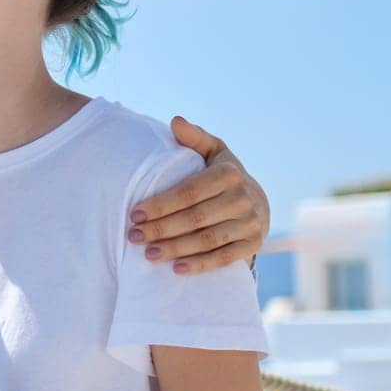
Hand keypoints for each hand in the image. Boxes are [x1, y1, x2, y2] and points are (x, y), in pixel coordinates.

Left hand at [129, 116, 269, 273]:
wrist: (257, 201)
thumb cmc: (222, 175)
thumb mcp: (213, 152)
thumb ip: (194, 138)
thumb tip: (175, 121)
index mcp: (229, 173)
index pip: (189, 192)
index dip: (160, 204)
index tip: (134, 214)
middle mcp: (243, 197)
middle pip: (195, 218)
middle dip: (161, 229)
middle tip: (133, 237)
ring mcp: (251, 222)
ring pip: (208, 240)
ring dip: (176, 249)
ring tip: (148, 254)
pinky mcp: (254, 243)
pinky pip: (225, 258)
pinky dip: (201, 265)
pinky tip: (176, 269)